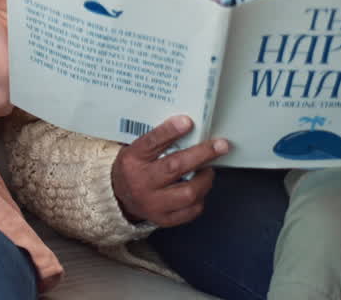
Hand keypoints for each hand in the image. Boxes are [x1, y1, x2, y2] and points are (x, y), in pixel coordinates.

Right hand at [111, 115, 229, 226]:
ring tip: (208, 171)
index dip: (170, 132)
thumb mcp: (136, 151)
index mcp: (132, 160)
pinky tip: (199, 189)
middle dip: (202, 154)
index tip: (188, 122)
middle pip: (175, 167)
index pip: (151, 143)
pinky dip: (201, 198)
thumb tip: (187, 128)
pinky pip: (191, 210)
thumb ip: (157, 143)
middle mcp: (141, 182)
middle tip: (220, 146)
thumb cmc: (134, 169)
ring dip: (205, 179)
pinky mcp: (164, 219)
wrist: (120, 198)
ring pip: (188, 192)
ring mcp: (152, 203)